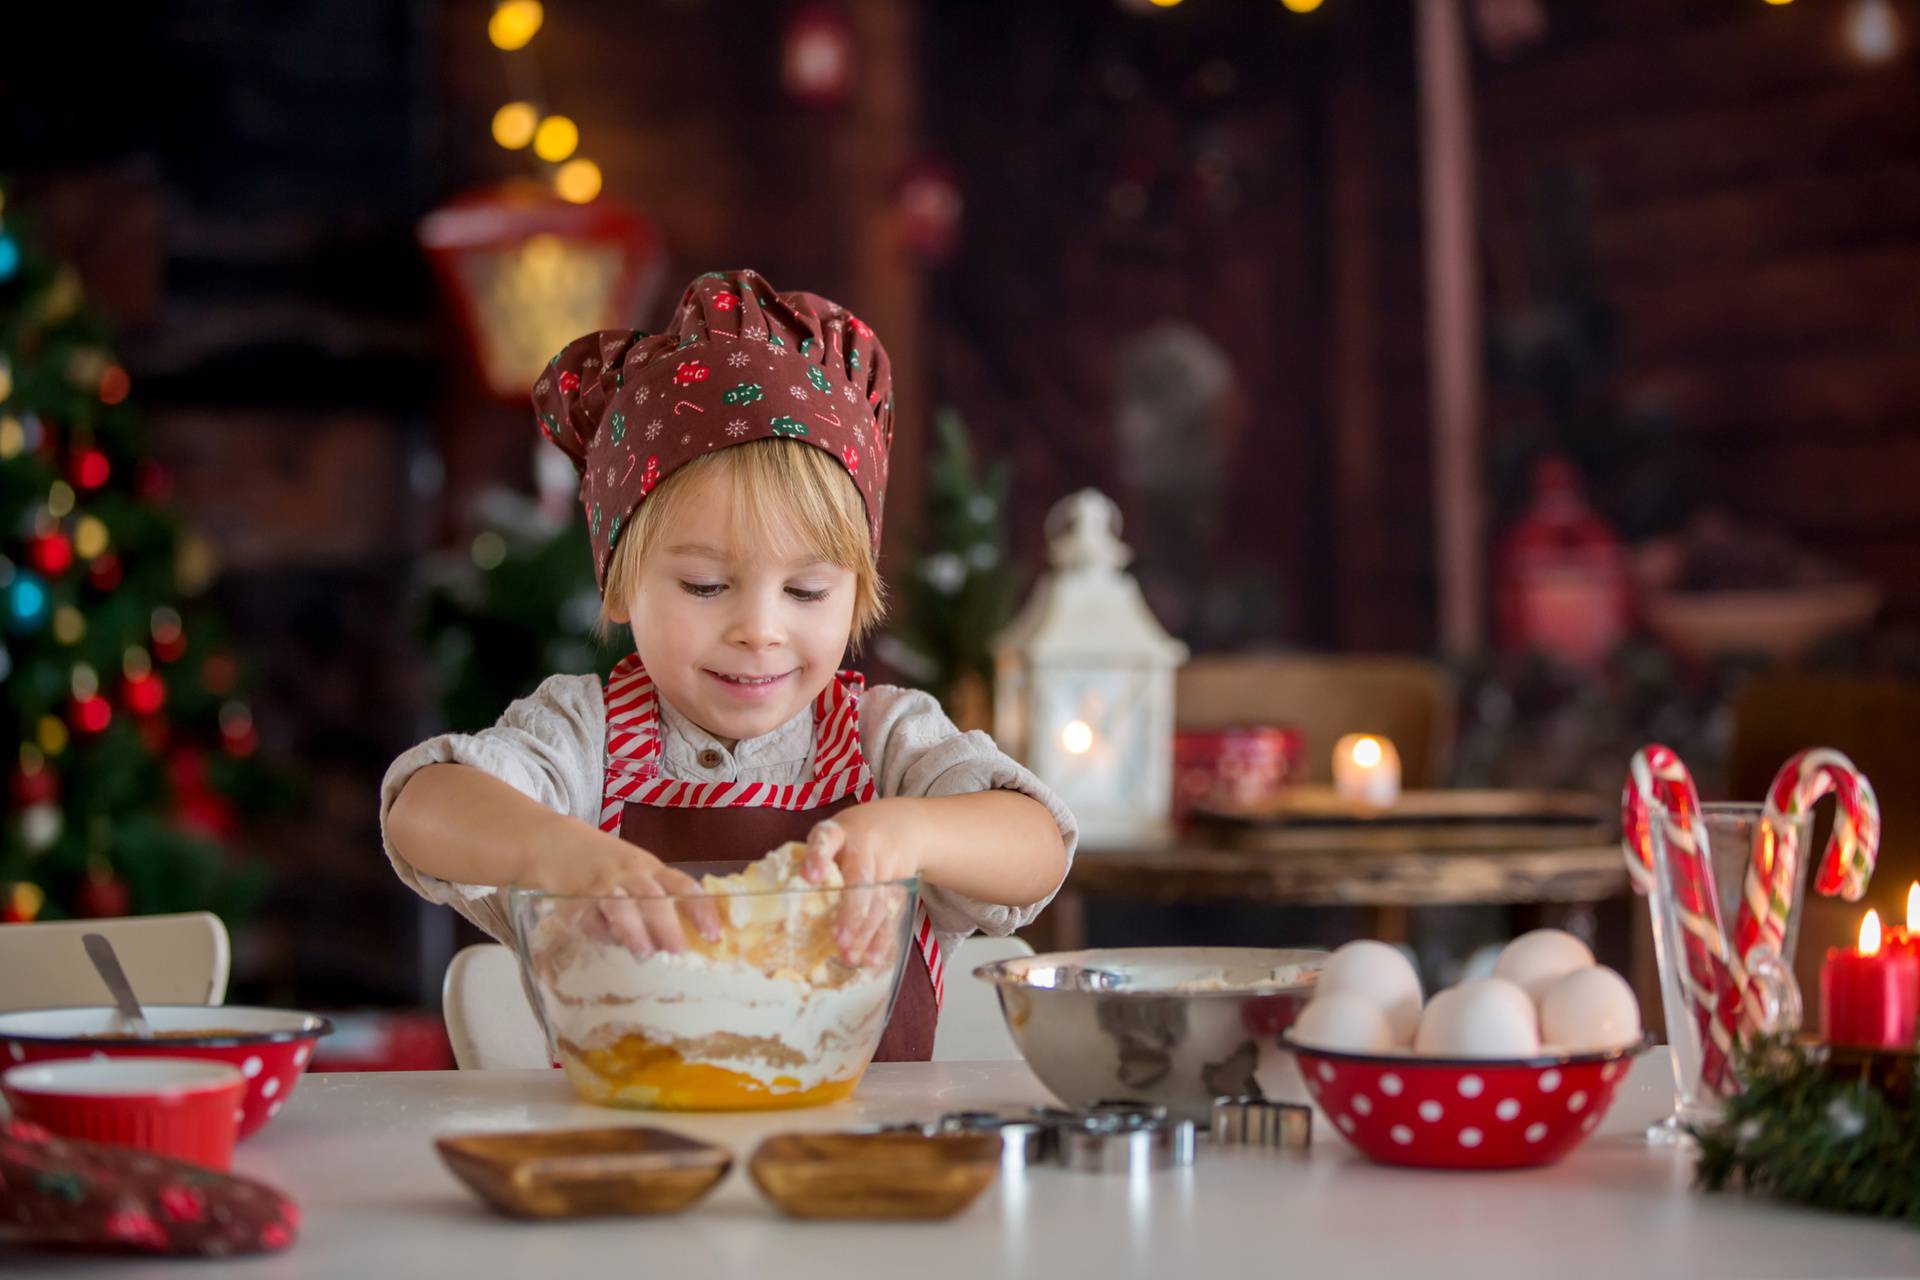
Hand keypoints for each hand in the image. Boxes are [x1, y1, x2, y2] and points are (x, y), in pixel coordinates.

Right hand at [520, 824, 720, 955]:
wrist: (557, 843)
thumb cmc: (609, 865)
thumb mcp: (638, 870)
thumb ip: (660, 898)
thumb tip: (688, 938)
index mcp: (651, 868)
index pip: (683, 886)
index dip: (701, 910)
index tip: (714, 935)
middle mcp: (629, 875)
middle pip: (653, 899)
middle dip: (668, 926)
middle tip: (679, 951)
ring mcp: (601, 886)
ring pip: (622, 908)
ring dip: (635, 932)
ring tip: (646, 954)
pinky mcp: (574, 900)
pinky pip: (590, 921)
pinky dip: (602, 934)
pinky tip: (611, 942)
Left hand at [802, 802, 919, 965]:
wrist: (902, 824)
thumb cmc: (850, 838)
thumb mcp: (830, 838)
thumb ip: (810, 862)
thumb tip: (775, 904)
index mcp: (838, 832)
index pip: (827, 840)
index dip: (818, 858)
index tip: (809, 878)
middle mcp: (865, 847)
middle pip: (860, 877)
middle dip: (850, 910)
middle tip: (837, 939)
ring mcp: (886, 865)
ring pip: (878, 899)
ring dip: (864, 931)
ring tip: (849, 956)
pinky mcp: (900, 885)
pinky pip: (892, 913)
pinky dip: (883, 937)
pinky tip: (872, 957)